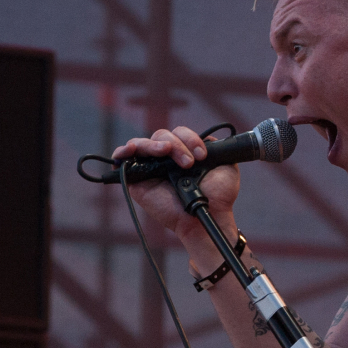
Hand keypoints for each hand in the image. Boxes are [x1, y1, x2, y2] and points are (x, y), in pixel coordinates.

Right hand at [111, 126, 240, 243]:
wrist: (210, 214)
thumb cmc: (218, 195)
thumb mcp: (225, 165)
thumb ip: (215, 147)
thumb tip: (204, 137)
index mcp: (184, 152)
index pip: (180, 133)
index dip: (190, 139)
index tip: (202, 155)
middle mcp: (166, 158)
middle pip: (162, 135)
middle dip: (178, 144)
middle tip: (189, 163)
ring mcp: (150, 168)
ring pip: (144, 143)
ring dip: (156, 144)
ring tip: (167, 152)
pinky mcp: (136, 180)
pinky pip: (122, 159)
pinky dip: (122, 150)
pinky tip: (131, 149)